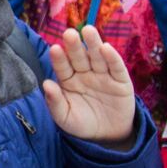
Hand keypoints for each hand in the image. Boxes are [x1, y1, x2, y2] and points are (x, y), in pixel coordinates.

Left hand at [42, 25, 136, 145]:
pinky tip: (106, 48)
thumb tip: (46, 84)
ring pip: (97, 56)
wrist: (108, 136)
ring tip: (88, 30)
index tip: (55, 49)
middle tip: (69, 33)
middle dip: (74, 45)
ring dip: (93, 43)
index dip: (59, 58)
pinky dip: (112, 57)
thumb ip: (55, 102)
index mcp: (69, 80)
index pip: (63, 67)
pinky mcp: (120, 80)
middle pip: (79, 57)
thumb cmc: (82, 124)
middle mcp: (85, 73)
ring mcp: (103, 75)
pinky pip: (116, 67)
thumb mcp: (66, 118)